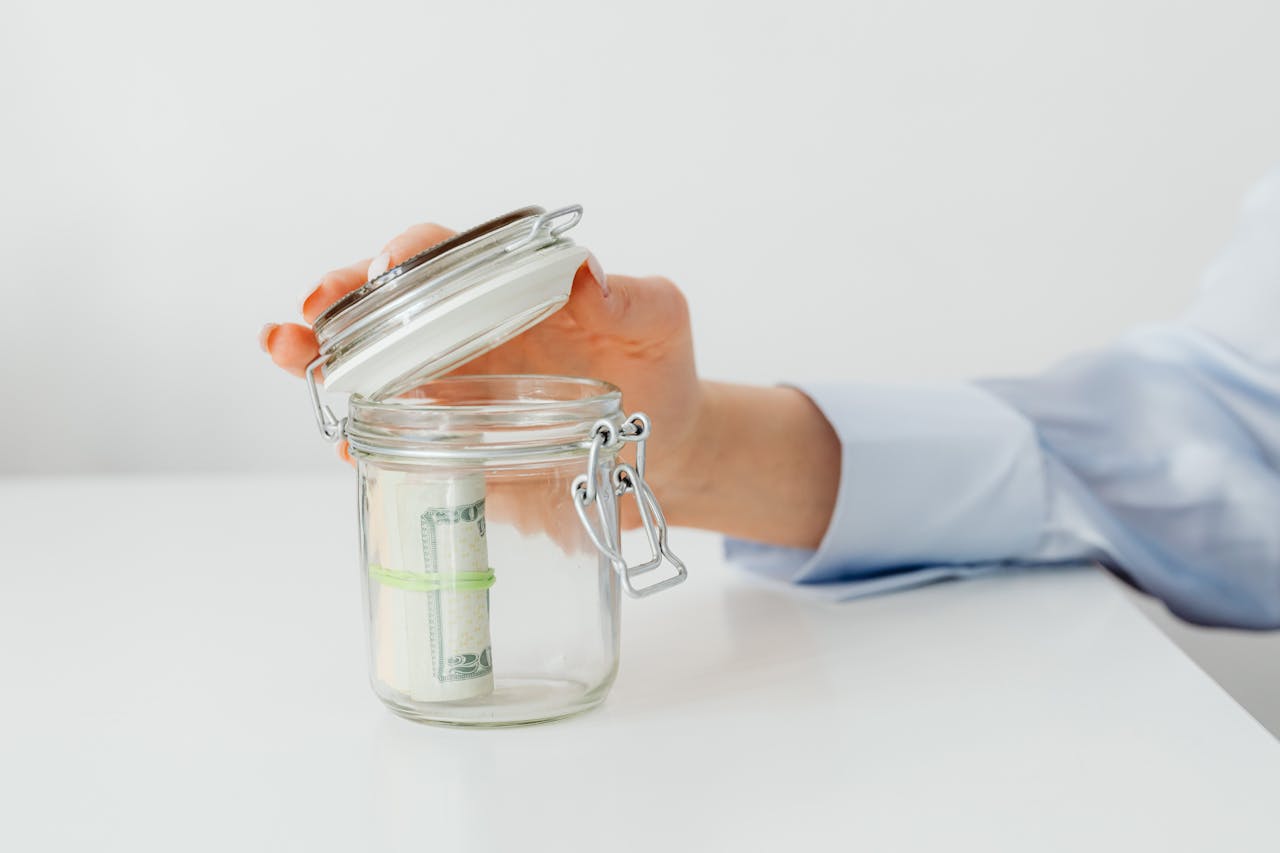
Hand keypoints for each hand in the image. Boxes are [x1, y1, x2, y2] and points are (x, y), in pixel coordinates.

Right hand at [261, 223, 706, 517]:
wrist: (666, 449)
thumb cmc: (657, 371)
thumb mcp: (660, 324)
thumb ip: (635, 296)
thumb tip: (583, 276)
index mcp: (508, 290)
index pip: (447, 256)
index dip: (411, 253)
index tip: (390, 268)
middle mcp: (469, 333)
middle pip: (390, 307)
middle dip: (341, 302)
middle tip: (309, 314)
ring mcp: (455, 389)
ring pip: (375, 366)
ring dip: (323, 358)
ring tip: (285, 353)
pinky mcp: (456, 445)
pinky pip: (398, 437)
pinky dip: (366, 438)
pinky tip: (348, 444)